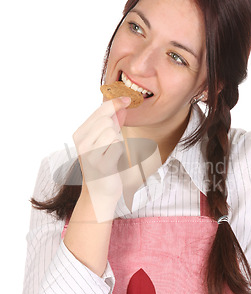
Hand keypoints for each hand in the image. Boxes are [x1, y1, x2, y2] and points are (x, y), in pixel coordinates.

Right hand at [73, 96, 130, 219]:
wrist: (100, 194)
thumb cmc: (104, 165)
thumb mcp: (105, 141)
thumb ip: (113, 123)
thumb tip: (123, 105)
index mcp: (80, 134)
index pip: (100, 111)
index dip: (115, 103)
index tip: (128, 100)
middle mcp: (81, 143)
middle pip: (107, 121)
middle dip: (116, 130)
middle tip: (111, 145)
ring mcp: (89, 154)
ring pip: (113, 133)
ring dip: (117, 142)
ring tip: (111, 154)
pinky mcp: (101, 165)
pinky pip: (118, 146)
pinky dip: (120, 152)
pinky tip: (113, 161)